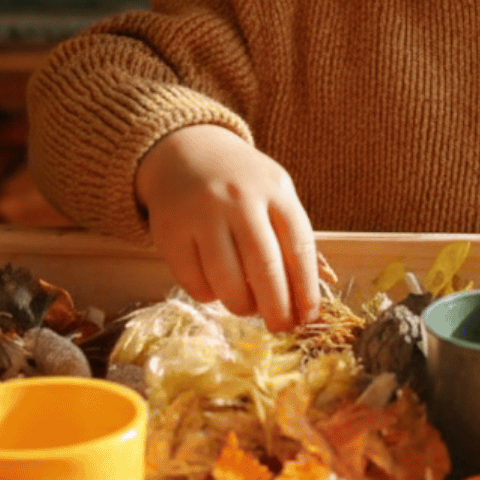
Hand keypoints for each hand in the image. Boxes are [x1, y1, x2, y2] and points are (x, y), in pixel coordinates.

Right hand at [134, 124, 319, 330]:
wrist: (186, 152)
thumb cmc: (242, 184)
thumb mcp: (275, 194)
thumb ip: (291, 239)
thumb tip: (306, 303)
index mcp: (275, 190)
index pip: (299, 248)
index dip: (307, 290)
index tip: (309, 317)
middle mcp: (239, 200)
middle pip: (265, 268)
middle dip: (277, 309)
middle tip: (280, 327)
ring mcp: (202, 214)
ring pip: (227, 281)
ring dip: (243, 306)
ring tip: (248, 307)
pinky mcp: (170, 232)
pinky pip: (195, 283)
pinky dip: (210, 296)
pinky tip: (217, 287)